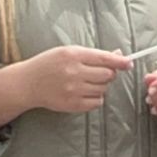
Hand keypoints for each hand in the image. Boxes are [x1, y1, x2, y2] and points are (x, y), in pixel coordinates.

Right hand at [15, 45, 130, 113]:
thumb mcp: (68, 52)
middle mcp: (74, 73)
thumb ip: (93, 54)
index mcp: (73, 55)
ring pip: (103, 89)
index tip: (128, 63)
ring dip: (101, 85)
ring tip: (87, 81)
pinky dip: (96, 97)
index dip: (120, 62)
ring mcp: (73, 90)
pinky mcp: (72, 104)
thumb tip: (118, 55)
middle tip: (101, 72)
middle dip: (109, 73)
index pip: (105, 59)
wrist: (28, 83)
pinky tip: (85, 92)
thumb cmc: (49, 64)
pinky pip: (97, 102)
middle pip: (107, 75)